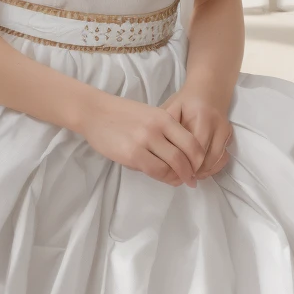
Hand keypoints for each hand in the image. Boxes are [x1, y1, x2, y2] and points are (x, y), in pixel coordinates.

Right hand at [80, 90, 204, 187]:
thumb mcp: (149, 115)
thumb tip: (179, 157)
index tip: (198, 166)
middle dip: (191, 171)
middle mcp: (158, 128)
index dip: (198, 158)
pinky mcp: (131, 154)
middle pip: (185, 156)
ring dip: (178, 177)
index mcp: (164, 117)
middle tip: (191, 180)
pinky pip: (154, 171)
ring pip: (171, 166)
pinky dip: (163, 178)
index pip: (191, 141)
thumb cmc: (122, 114)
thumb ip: (164, 132)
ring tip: (178, 181)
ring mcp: (144, 141)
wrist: (95, 112)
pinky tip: (164, 178)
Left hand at [159, 83, 233, 182]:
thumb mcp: (171, 107)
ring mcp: (225, 130)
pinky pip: (224, 157)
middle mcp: (216, 124)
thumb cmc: (186, 101)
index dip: (185, 163)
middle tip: (181, 177)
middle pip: (207, 157)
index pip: (195, 147)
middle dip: (194, 171)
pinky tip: (201, 170)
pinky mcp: (229, 135)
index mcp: (200, 116)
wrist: (209, 89)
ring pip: (217, 160)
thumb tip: (159, 151)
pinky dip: (213, 167)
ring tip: (190, 175)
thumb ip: (165, 126)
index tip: (174, 172)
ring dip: (204, 171)